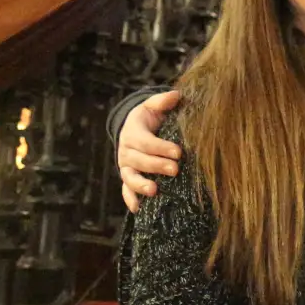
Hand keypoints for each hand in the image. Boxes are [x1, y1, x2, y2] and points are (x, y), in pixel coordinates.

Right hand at [118, 91, 182, 212]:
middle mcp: (126, 151)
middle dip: (156, 166)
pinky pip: (126, 190)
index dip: (160, 147)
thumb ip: (163, 101)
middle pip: (139, 161)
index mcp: (133, 132)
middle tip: (175, 170)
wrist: (134, 129)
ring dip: (141, 185)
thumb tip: (176, 95)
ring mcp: (126, 166)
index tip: (179, 152)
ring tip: (155, 191)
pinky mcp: (127, 177)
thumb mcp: (153, 106)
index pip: (145, 141)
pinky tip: (139, 209)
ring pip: (130, 177)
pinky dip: (130, 199)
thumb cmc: (149, 117)